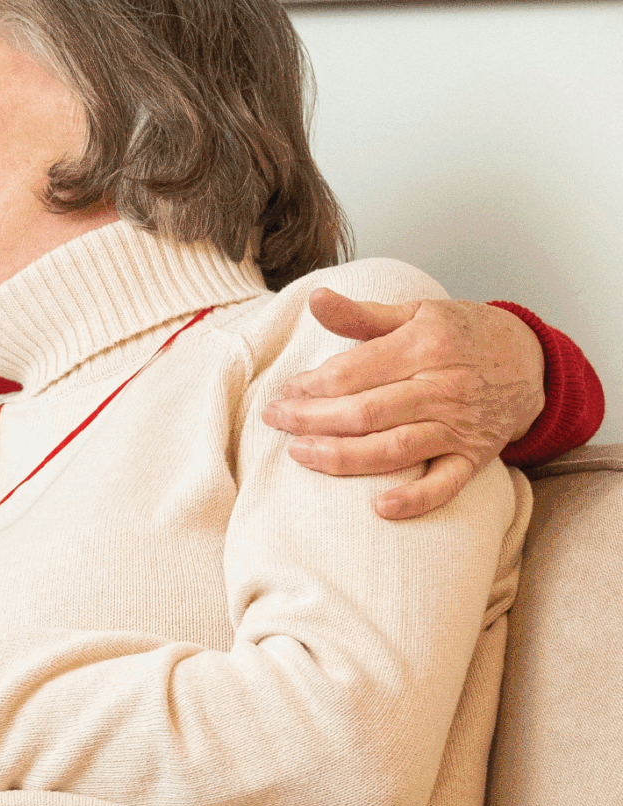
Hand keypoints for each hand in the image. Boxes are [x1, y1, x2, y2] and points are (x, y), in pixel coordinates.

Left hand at [261, 291, 544, 519]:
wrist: (529, 360)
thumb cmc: (462, 334)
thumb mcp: (416, 313)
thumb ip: (362, 314)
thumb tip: (314, 298)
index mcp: (425, 346)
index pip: (353, 372)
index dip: (311, 385)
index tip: (284, 392)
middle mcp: (442, 387)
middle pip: (364, 412)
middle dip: (311, 420)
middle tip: (275, 420)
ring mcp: (458, 426)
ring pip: (393, 448)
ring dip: (341, 457)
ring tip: (299, 454)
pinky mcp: (473, 456)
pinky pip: (445, 484)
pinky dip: (416, 499)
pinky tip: (379, 507)